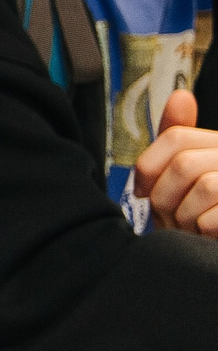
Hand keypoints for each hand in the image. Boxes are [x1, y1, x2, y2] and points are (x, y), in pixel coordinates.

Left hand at [135, 91, 217, 233]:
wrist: (207, 254)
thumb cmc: (197, 214)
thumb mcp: (181, 177)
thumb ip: (178, 139)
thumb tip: (181, 96)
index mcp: (216, 146)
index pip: (176, 137)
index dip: (149, 164)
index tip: (141, 190)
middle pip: (185, 163)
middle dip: (165, 197)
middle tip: (170, 216)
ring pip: (206, 187)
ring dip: (185, 216)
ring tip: (190, 226)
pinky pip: (213, 218)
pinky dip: (202, 231)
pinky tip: (207, 235)